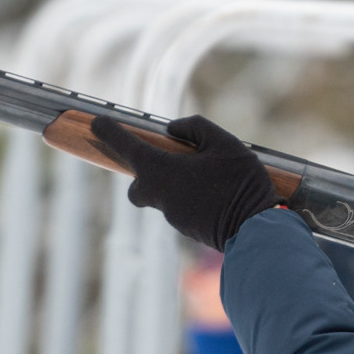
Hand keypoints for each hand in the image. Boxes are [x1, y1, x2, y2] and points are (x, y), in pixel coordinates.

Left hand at [91, 114, 279, 250]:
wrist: (257, 230)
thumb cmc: (241, 183)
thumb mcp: (225, 143)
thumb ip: (195, 128)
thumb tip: (172, 130)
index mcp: (163, 171)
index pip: (127, 148)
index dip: (110, 133)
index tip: (96, 123)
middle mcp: (161, 196)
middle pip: (137, 187)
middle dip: (144, 175)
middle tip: (168, 162)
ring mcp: (173, 217)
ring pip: (163, 198)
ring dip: (176, 186)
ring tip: (210, 178)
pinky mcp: (188, 230)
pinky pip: (182, 210)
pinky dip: (191, 200)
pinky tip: (217, 196)